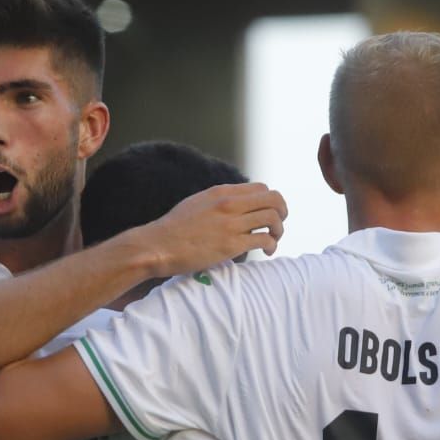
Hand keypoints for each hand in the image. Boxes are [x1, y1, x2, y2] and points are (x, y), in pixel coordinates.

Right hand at [136, 183, 288, 277]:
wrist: (157, 245)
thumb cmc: (174, 229)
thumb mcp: (197, 203)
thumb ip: (218, 201)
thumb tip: (233, 205)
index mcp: (221, 192)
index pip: (261, 188)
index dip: (270, 201)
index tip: (266, 213)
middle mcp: (229, 204)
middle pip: (274, 199)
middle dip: (282, 212)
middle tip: (277, 226)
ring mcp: (231, 224)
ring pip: (273, 219)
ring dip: (278, 231)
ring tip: (273, 240)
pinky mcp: (231, 244)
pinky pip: (264, 240)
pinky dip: (271, 245)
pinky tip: (267, 251)